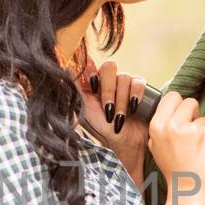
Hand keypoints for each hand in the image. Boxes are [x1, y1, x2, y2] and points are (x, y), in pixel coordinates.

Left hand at [76, 54, 149, 172]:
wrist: (123, 142)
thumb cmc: (100, 128)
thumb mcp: (84, 108)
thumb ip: (76, 87)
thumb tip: (65, 67)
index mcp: (91, 82)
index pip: (90, 62)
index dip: (91, 68)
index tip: (93, 84)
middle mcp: (107, 79)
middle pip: (109, 67)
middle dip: (109, 90)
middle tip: (108, 109)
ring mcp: (123, 83)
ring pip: (124, 77)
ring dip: (121, 100)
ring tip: (120, 118)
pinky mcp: (138, 89)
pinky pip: (139, 82)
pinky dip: (135, 95)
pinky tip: (133, 108)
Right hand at [147, 90, 204, 204]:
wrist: (190, 194)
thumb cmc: (175, 173)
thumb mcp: (156, 147)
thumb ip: (163, 127)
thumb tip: (173, 109)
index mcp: (157, 126)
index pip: (172, 96)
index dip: (180, 107)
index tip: (183, 118)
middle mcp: (174, 125)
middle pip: (191, 102)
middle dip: (196, 116)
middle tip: (193, 136)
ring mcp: (194, 129)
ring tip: (200, 151)